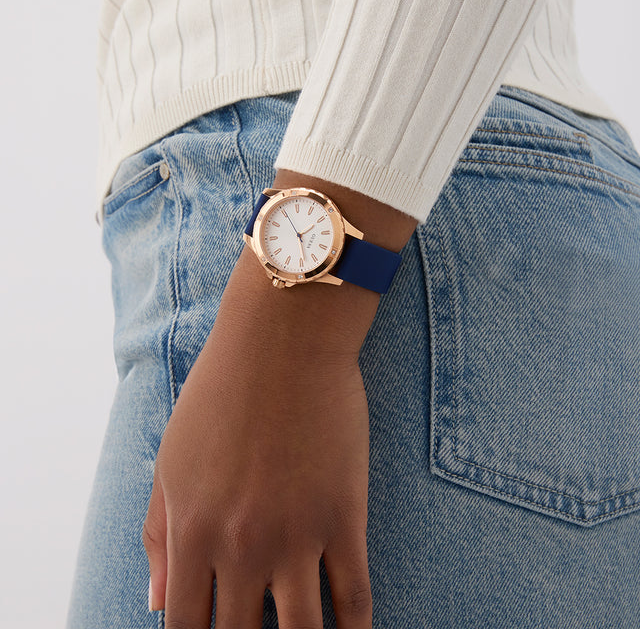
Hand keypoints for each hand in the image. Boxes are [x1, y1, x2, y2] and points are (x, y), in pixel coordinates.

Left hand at [143, 247, 375, 627]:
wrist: (282, 341)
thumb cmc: (220, 392)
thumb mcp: (171, 459)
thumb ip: (159, 534)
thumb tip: (155, 602)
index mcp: (192, 530)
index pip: (185, 627)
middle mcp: (241, 546)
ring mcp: (296, 535)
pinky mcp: (343, 516)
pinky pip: (354, 598)